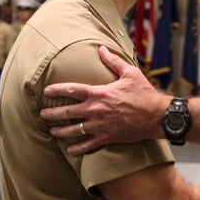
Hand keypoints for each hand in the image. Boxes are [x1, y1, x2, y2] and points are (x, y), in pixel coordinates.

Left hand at [42, 45, 169, 154]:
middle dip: (51, 114)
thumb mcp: (130, 73)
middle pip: (67, 112)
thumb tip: (101, 49)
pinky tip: (70, 149)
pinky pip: (88, 145)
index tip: (46, 92)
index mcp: (99, 93)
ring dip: (60, 131)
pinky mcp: (107, 137)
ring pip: (74, 130)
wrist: (156, 115)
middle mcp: (96, 110)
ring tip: (52, 131)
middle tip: (42, 114)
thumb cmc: (144, 93)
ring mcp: (100, 125)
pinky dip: (78, 148)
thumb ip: (113, 61)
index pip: (72, 90)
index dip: (56, 90)